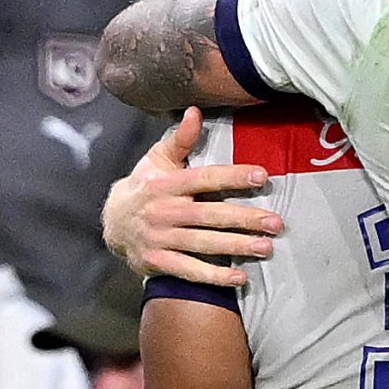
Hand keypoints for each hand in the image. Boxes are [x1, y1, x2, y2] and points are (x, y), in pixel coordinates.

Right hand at [102, 109, 277, 288]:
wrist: (112, 222)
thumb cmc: (146, 186)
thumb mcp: (158, 159)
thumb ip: (181, 139)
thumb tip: (195, 111)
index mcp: (166, 184)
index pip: (204, 178)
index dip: (233, 176)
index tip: (262, 176)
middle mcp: (163, 211)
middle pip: (209, 215)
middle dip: (244, 219)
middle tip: (276, 223)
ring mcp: (160, 238)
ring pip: (203, 243)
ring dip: (236, 247)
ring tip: (266, 248)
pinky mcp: (157, 261)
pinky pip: (189, 270)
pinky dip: (214, 275)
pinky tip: (240, 277)